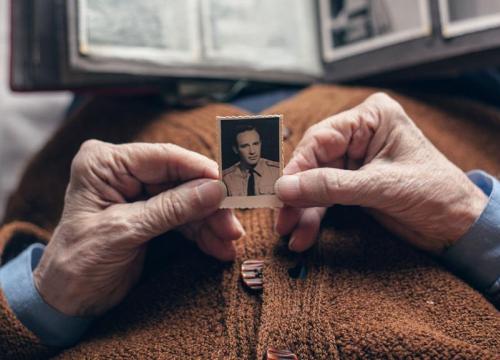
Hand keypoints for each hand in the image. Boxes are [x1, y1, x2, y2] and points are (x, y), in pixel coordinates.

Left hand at [33, 140, 242, 315]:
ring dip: (209, 222)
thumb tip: (215, 190)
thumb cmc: (79, 263)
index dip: (199, 170)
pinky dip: (201, 233)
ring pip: (186, 200)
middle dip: (208, 204)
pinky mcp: (149, 214)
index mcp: (105, 164)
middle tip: (232, 225)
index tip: (228, 185)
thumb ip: (171, 209)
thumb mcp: (125, 232)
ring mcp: (137, 193)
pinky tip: (218, 247)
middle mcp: (122, 172)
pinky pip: (182, 218)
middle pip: (180, 180)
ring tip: (229, 242)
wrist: (67, 301)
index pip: (163, 157)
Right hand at [275, 93, 486, 253]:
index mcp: (371, 119)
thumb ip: (331, 187)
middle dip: (297, 193)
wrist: (459, 227)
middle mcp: (360, 136)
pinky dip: (313, 217)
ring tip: (290, 232)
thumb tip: (285, 188)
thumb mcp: (381, 187)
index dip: (297, 166)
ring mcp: (355, 162)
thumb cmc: (435, 194)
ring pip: (315, 183)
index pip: (321, 138)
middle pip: (313, 162)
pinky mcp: (353, 185)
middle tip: (281, 217)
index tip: (279, 190)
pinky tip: (303, 235)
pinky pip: (325, 199)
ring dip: (302, 210)